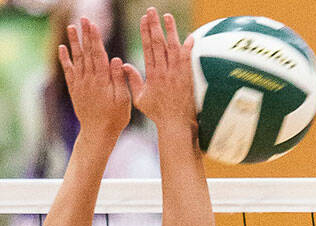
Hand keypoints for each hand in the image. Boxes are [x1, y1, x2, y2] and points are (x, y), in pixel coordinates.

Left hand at [58, 17, 130, 142]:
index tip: (93, 25)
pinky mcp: (75, 89)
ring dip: (74, 42)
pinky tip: (62, 47)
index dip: (95, 39)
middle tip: (83, 18)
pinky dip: (65, 59)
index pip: (98, 54)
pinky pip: (68, 71)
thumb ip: (119, 79)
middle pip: (86, 53)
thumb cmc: (115, 118)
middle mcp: (89, 79)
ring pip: (76, 58)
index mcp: (103, 80)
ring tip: (71, 27)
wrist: (98, 133)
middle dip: (85, 35)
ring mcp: (80, 83)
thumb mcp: (124, 100)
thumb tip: (116, 59)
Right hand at [124, 8, 196, 133]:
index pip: (147, 48)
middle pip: (158, 44)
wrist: (175, 124)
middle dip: (155, 25)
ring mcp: (176, 74)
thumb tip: (125, 65)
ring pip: (173, 48)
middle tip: (152, 11)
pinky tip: (190, 37)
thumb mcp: (140, 98)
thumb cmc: (157, 113)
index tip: (143, 19)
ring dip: (171, 31)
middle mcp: (164, 72)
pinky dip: (189, 48)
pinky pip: (188, 60)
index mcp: (152, 75)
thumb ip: (133, 81)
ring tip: (167, 16)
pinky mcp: (187, 79)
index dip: (144, 32)